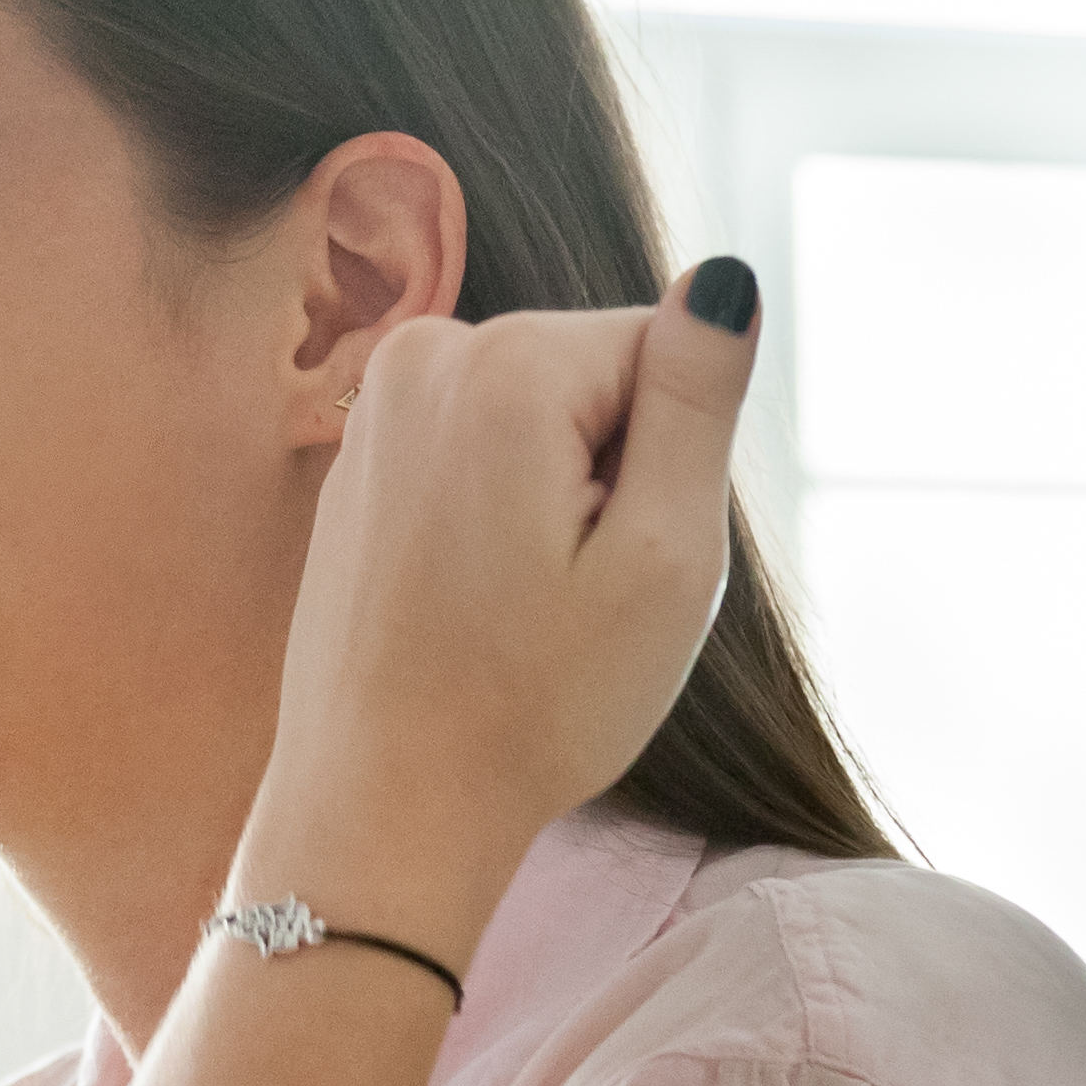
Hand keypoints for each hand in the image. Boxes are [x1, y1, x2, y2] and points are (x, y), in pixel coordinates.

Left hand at [246, 263, 759, 959]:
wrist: (383, 808)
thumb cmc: (535, 703)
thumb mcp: (664, 556)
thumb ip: (700, 397)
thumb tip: (723, 278)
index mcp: (506, 361)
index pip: (668, 353)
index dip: (672, 465)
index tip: (617, 559)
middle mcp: (425, 352)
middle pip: (600, 378)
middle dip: (615, 476)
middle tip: (573, 594)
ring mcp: (379, 405)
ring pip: (545, 419)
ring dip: (561, 502)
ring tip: (521, 602)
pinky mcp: (362, 460)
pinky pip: (482, 458)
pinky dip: (501, 520)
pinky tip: (474, 604)